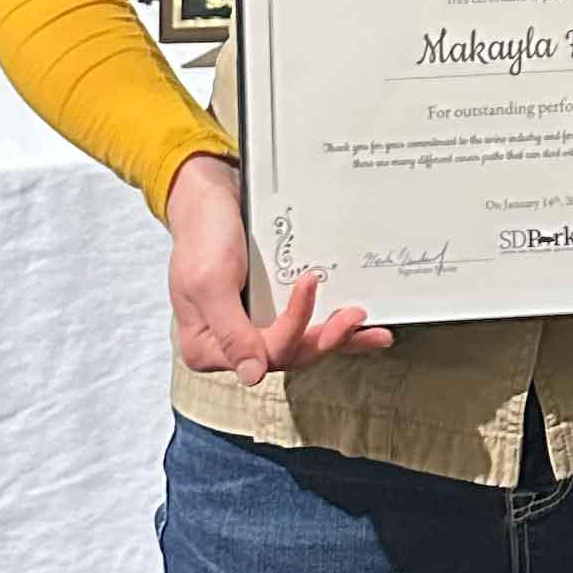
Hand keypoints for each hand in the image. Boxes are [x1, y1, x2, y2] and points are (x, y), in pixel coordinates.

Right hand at [163, 153, 391, 383]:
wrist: (209, 196)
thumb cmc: (202, 234)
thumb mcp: (210, 282)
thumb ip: (230, 331)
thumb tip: (253, 376)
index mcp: (209, 346)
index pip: (264, 352)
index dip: (294, 325)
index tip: (309, 283)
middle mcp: (234, 343)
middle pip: (288, 353)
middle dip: (325, 337)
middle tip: (354, 316)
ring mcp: (254, 325)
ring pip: (301, 343)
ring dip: (335, 337)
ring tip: (370, 328)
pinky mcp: (271, 307)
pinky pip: (303, 322)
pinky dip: (328, 323)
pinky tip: (358, 325)